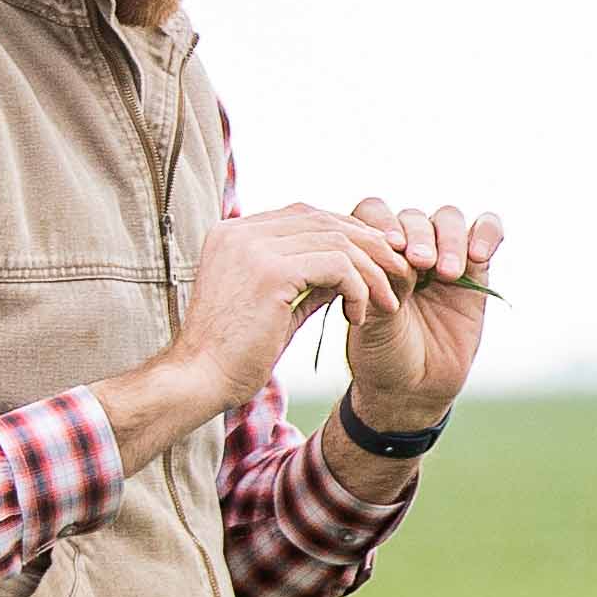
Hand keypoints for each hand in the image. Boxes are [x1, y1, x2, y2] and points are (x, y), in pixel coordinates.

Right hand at [92, 205, 383, 473]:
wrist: (198, 381)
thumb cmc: (234, 354)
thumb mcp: (277, 306)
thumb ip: (307, 279)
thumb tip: (350, 268)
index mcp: (235, 233)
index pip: (306, 215)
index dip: (349, 235)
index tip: (377, 265)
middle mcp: (241, 231)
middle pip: (326, 221)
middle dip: (370, 248)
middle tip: (398, 278)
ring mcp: (252, 246)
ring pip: (338, 241)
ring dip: (372, 272)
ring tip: (388, 303)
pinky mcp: (270, 270)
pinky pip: (337, 266)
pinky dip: (359, 289)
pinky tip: (360, 317)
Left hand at [327, 199, 505, 428]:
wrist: (415, 388)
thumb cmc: (384, 354)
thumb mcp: (373, 322)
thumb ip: (383, 285)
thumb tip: (396, 252)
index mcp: (372, 254)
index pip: (374, 213)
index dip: (383, 222)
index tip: (391, 248)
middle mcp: (405, 250)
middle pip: (414, 216)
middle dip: (419, 236)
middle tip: (421, 264)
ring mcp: (442, 256)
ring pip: (448, 220)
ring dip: (450, 240)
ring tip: (449, 274)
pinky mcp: (477, 268)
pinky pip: (487, 232)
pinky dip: (486, 233)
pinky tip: (480, 255)